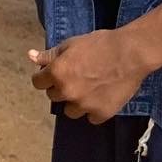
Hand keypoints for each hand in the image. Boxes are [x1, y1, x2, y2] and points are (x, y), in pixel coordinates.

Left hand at [28, 29, 153, 122]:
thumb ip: (49, 55)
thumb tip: (30, 56)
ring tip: (89, 89)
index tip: (54, 73)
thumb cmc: (99, 44)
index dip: (45, 77)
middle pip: (53, 96)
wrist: (131, 54)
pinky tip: (101, 97)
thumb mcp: (70, 44)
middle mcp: (67, 92)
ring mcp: (84, 105)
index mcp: (57, 73)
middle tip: (76, 77)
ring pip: (70, 111)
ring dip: (76, 102)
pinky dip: (94, 110)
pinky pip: (91, 118)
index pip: (38, 83)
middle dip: (61, 88)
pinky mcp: (102, 114)